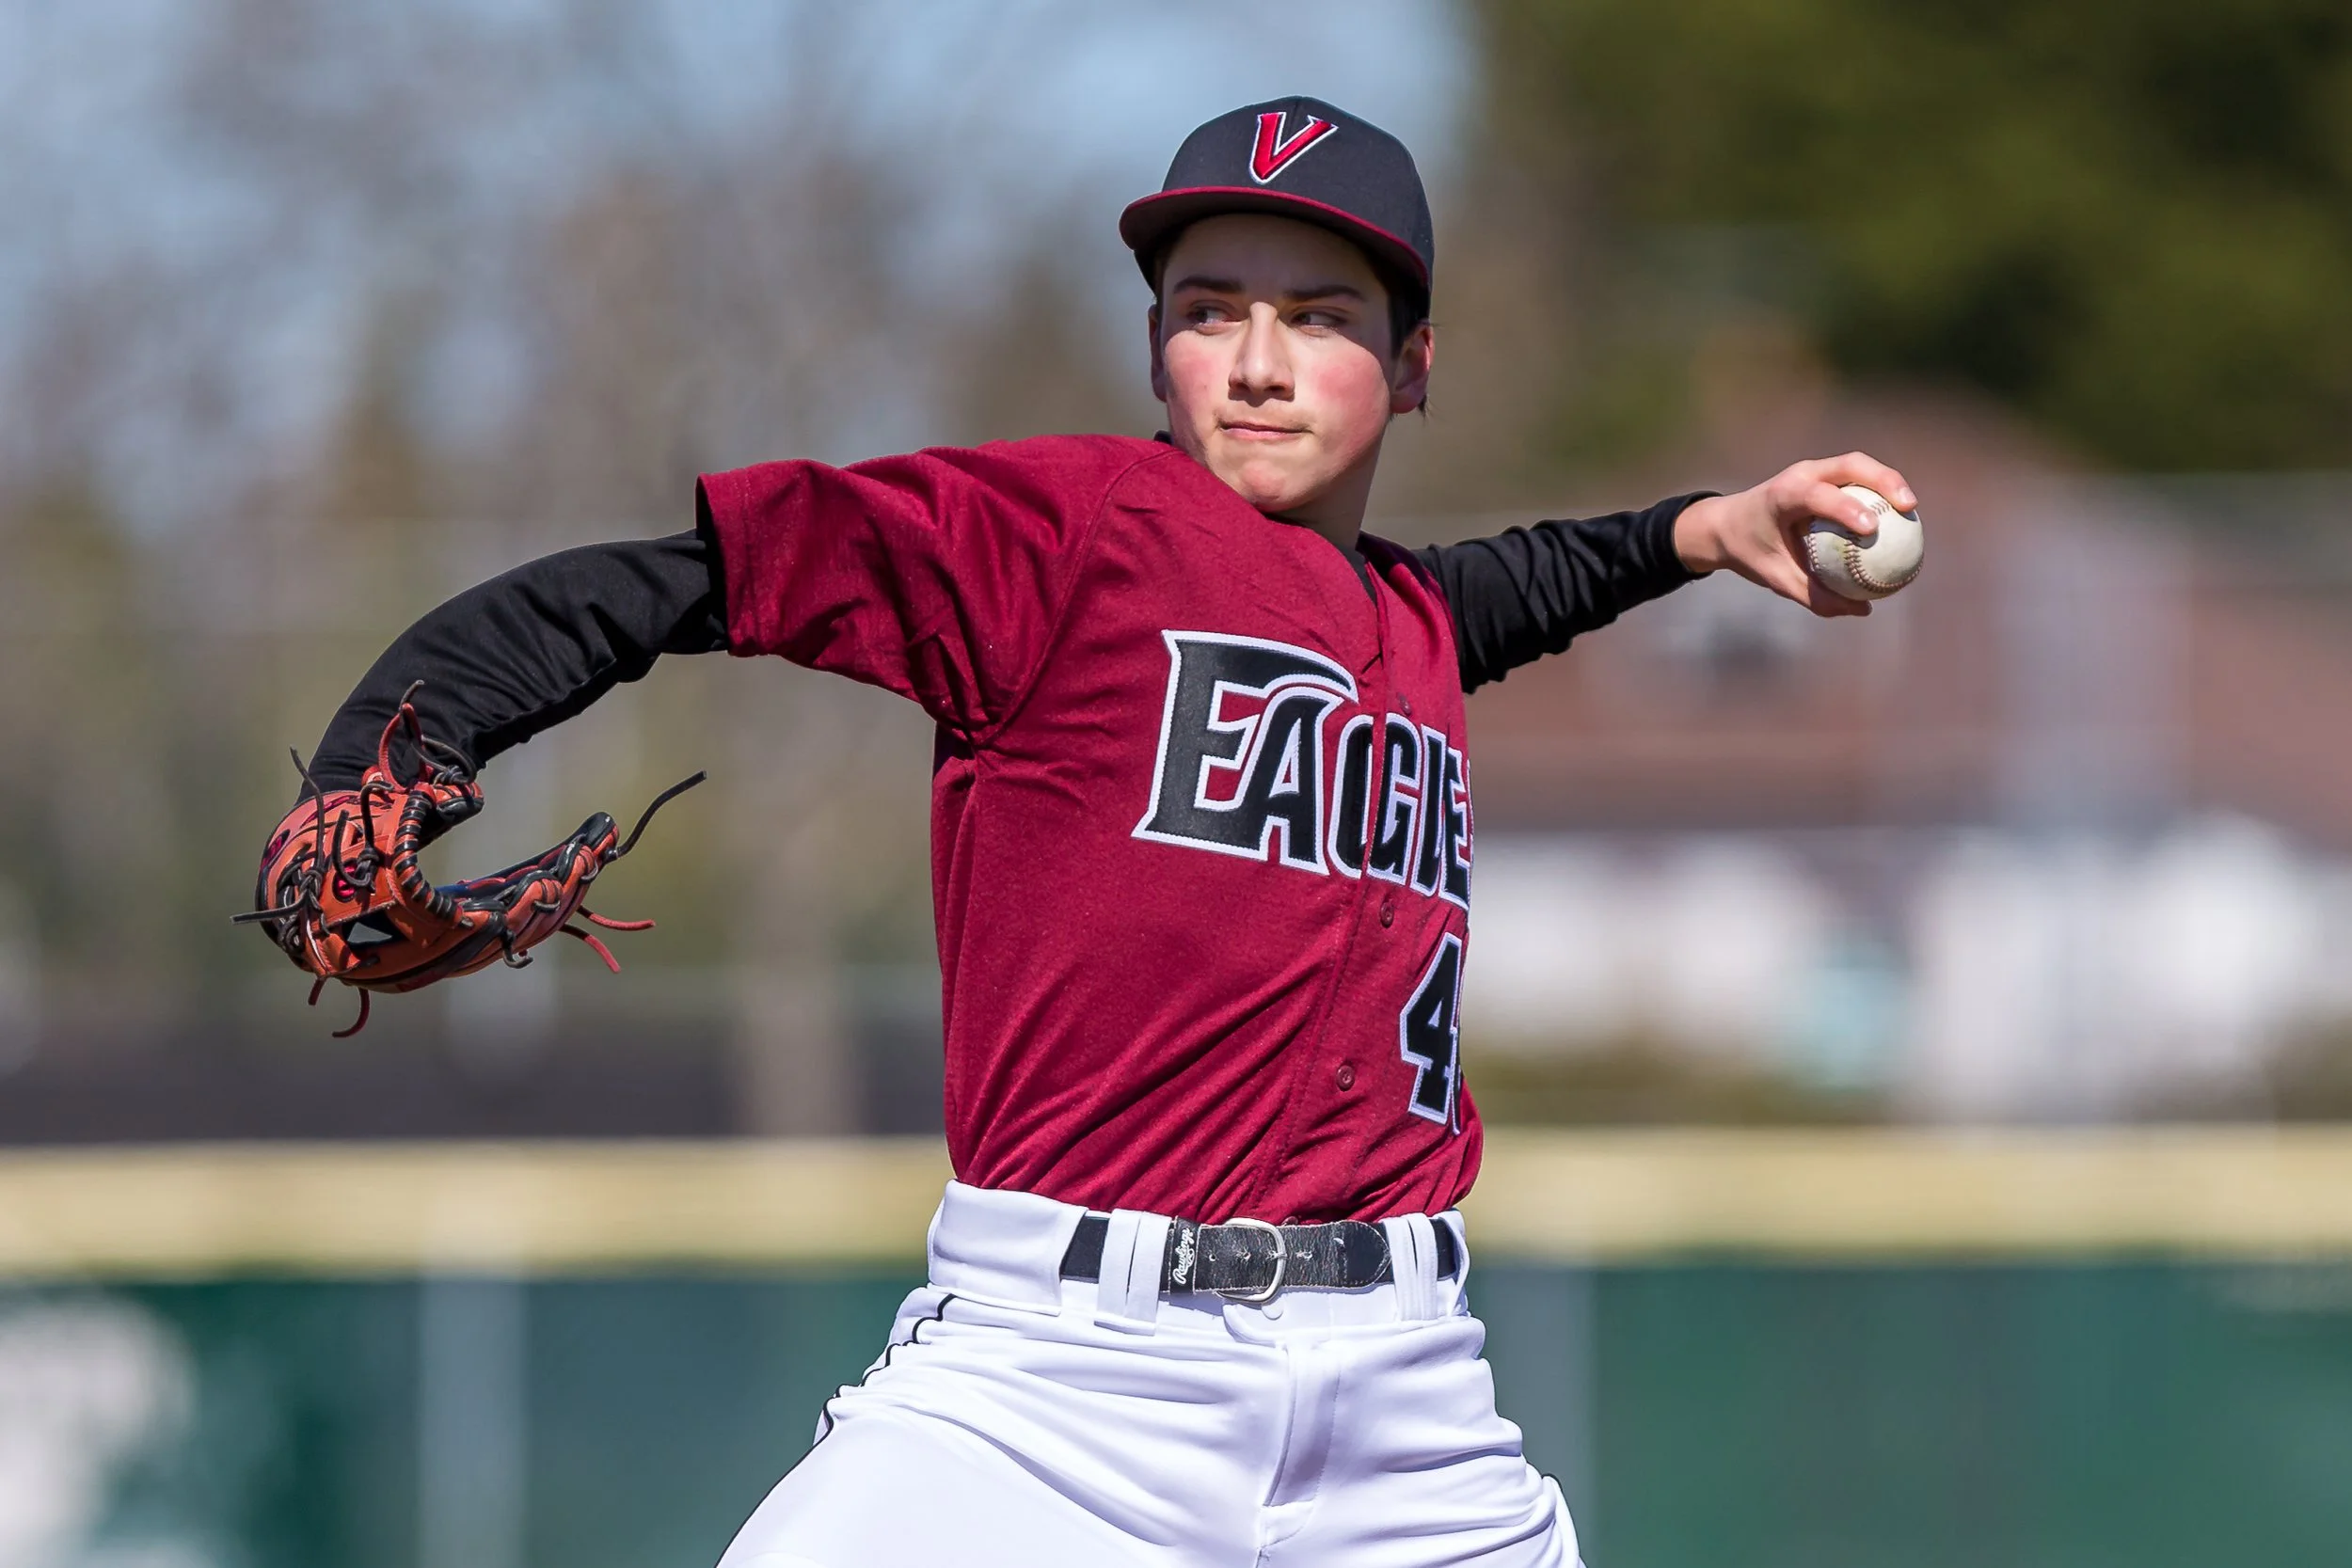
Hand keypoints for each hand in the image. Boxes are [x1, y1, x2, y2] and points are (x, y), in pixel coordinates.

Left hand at [1672, 452, 1916, 618]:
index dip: (1846, 508)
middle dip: (1884, 480)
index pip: (1817, 496)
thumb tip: (1862, 609)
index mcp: (1782, 496)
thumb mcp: (1777, 579)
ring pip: (1859, 465)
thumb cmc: (1750, 552)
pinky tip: (1900, 516)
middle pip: (1850, 464)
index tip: (1871, 529)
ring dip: (1888, 480)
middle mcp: (1800, 475)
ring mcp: (1814, 470)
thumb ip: (1816, 595)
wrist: (1726, 524)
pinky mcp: (1824, 475)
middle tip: (1908, 507)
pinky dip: (1879, 491)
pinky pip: (1858, 479)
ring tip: (1911, 508)